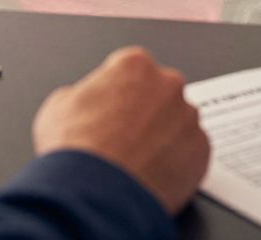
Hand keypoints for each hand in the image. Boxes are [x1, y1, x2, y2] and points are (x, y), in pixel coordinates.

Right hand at [33, 47, 210, 213]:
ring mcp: (189, 119)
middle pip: (159, 94)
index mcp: (135, 65)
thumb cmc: (75, 150)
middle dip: (145, 112)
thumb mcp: (58, 107)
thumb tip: (86, 101)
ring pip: (178, 124)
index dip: (117, 92)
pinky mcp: (201, 151)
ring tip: (136, 161)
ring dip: (163, 137)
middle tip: (124, 137)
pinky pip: (190, 153)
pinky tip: (152, 175)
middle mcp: (169, 85)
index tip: (110, 110)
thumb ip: (82, 94)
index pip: (131, 70)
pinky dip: (176, 163)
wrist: (93, 194)